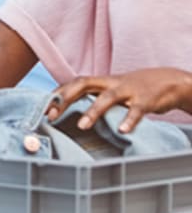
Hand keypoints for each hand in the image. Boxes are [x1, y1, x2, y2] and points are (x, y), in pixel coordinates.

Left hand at [48, 68, 191, 133]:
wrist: (169, 81)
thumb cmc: (134, 89)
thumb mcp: (112, 90)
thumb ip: (93, 98)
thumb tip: (69, 111)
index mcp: (101, 81)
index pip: (73, 83)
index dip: (57, 95)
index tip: (43, 110)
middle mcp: (111, 83)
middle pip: (83, 84)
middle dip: (65, 98)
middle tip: (51, 115)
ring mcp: (129, 90)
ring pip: (108, 97)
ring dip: (94, 111)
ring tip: (82, 126)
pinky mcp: (146, 100)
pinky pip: (137, 110)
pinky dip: (129, 120)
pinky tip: (123, 131)